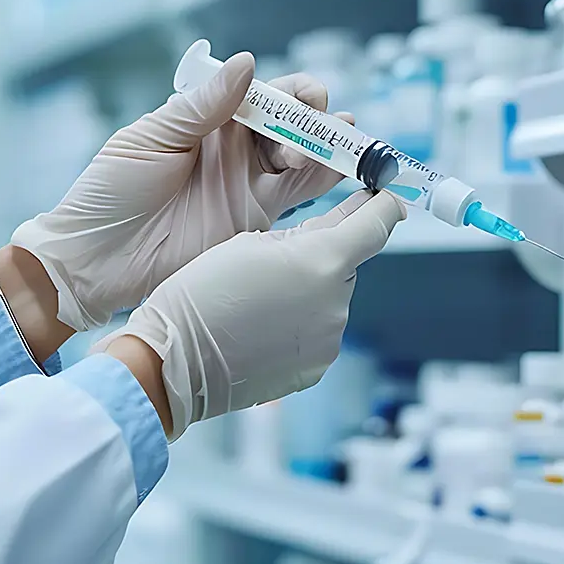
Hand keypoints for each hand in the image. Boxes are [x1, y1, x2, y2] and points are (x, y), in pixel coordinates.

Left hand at [12, 51, 344, 331]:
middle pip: (290, 124)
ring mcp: (247, 184)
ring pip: (302, 157)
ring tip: (348, 142)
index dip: (290, 92)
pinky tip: (346, 172)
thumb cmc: (111, 192)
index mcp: (208, 120)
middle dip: (314, 120)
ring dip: (327, 146)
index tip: (304, 99)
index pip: (261, 95)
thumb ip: (202, 107)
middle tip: (321, 128)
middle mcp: (234, 149)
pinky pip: (299, 197)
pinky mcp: (254, 221)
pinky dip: (326, 183)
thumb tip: (248, 63)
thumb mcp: (150, 139)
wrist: (98, 259)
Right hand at [104, 189, 404, 437]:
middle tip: (274, 263)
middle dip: (319, 258)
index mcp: (322, 259)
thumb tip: (336, 232)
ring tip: (258, 303)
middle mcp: (337, 302)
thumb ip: (303, 233)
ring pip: (329, 299)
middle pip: (345, 264)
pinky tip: (260, 329)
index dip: (386, 203)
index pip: (378, 222)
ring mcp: (330, 339)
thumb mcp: (251, 241)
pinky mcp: (317, 368)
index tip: (387, 195)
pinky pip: (317, 333)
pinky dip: (298, 327)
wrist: (176, 360)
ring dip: (307, 294)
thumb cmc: (202, 291)